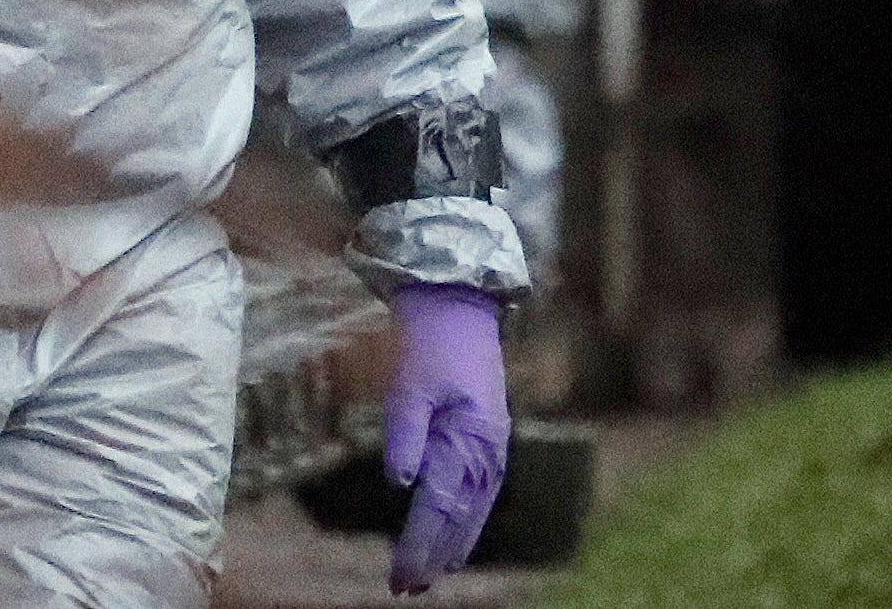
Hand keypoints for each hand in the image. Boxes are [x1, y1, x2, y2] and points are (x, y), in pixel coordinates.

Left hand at [384, 283, 509, 593]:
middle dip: (432, 557)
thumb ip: (405, 435)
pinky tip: (453, 538)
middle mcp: (487, 454)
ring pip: (473, 513)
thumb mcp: (409, 386)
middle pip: (458, 520)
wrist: (459, 310)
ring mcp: (493, 449)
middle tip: (405, 589)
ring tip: (427, 577)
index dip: (418, 546)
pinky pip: (481, 496)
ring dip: (450, 546)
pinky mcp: (490, 441)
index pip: (438, 509)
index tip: (398, 577)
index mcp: (468, 442)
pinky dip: (466, 522)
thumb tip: (400, 484)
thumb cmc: (429, 346)